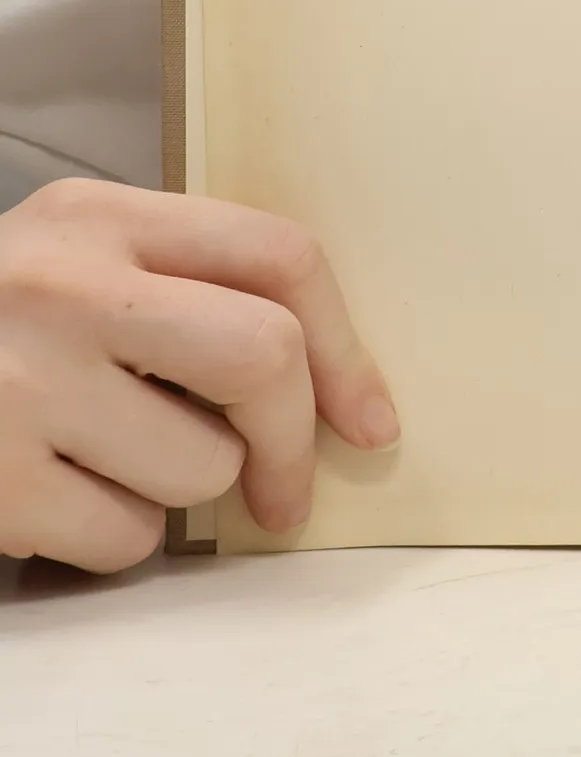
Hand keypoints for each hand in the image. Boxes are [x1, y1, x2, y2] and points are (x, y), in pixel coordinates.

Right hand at [0, 178, 395, 570]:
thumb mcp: (71, 265)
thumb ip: (182, 288)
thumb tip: (328, 389)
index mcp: (98, 216)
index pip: (280, 257)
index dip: (347, 348)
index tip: (368, 419)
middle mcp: (63, 285)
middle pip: (262, 357)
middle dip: (291, 440)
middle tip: (283, 493)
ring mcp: (19, 382)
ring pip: (200, 466)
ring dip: (178, 489)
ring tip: (105, 463)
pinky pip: (126, 537)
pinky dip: (113, 539)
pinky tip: (55, 499)